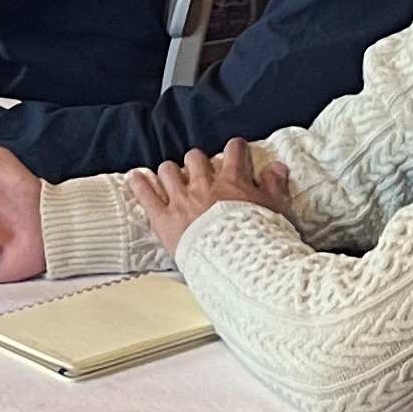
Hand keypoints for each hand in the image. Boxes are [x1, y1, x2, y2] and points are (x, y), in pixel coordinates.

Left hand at [122, 139, 288, 249]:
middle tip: (200, 171)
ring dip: (171, 172)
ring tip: (172, 177)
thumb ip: (274, 186)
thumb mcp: (275, 210)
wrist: (236, 262)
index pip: (234, 151)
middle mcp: (204, 184)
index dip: (235, 148)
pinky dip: (139, 184)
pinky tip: (135, 177)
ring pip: (169, 171)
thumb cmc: (259, 238)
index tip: (236, 151)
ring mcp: (182, 200)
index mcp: (232, 180)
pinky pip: (146, 195)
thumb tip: (277, 167)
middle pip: (195, 158)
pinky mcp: (164, 218)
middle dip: (197, 162)